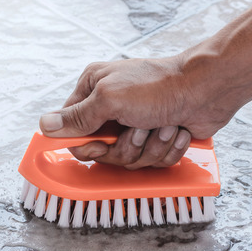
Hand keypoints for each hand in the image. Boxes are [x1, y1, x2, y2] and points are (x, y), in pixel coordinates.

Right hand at [38, 56, 233, 168]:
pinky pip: (153, 163)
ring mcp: (136, 125)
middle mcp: (112, 108)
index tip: (97, 145)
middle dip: (125, 147)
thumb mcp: (109, 99)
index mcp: (94, 90)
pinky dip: (167, 149)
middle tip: (139, 130)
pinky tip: (176, 131)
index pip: (72, 130)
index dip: (86, 145)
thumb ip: (77, 117)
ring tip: (163, 126)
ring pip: (130, 160)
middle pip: (103, 152)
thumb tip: (45, 125)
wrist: (206, 91)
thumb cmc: (159, 87)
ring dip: (150, 147)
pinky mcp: (158, 139)